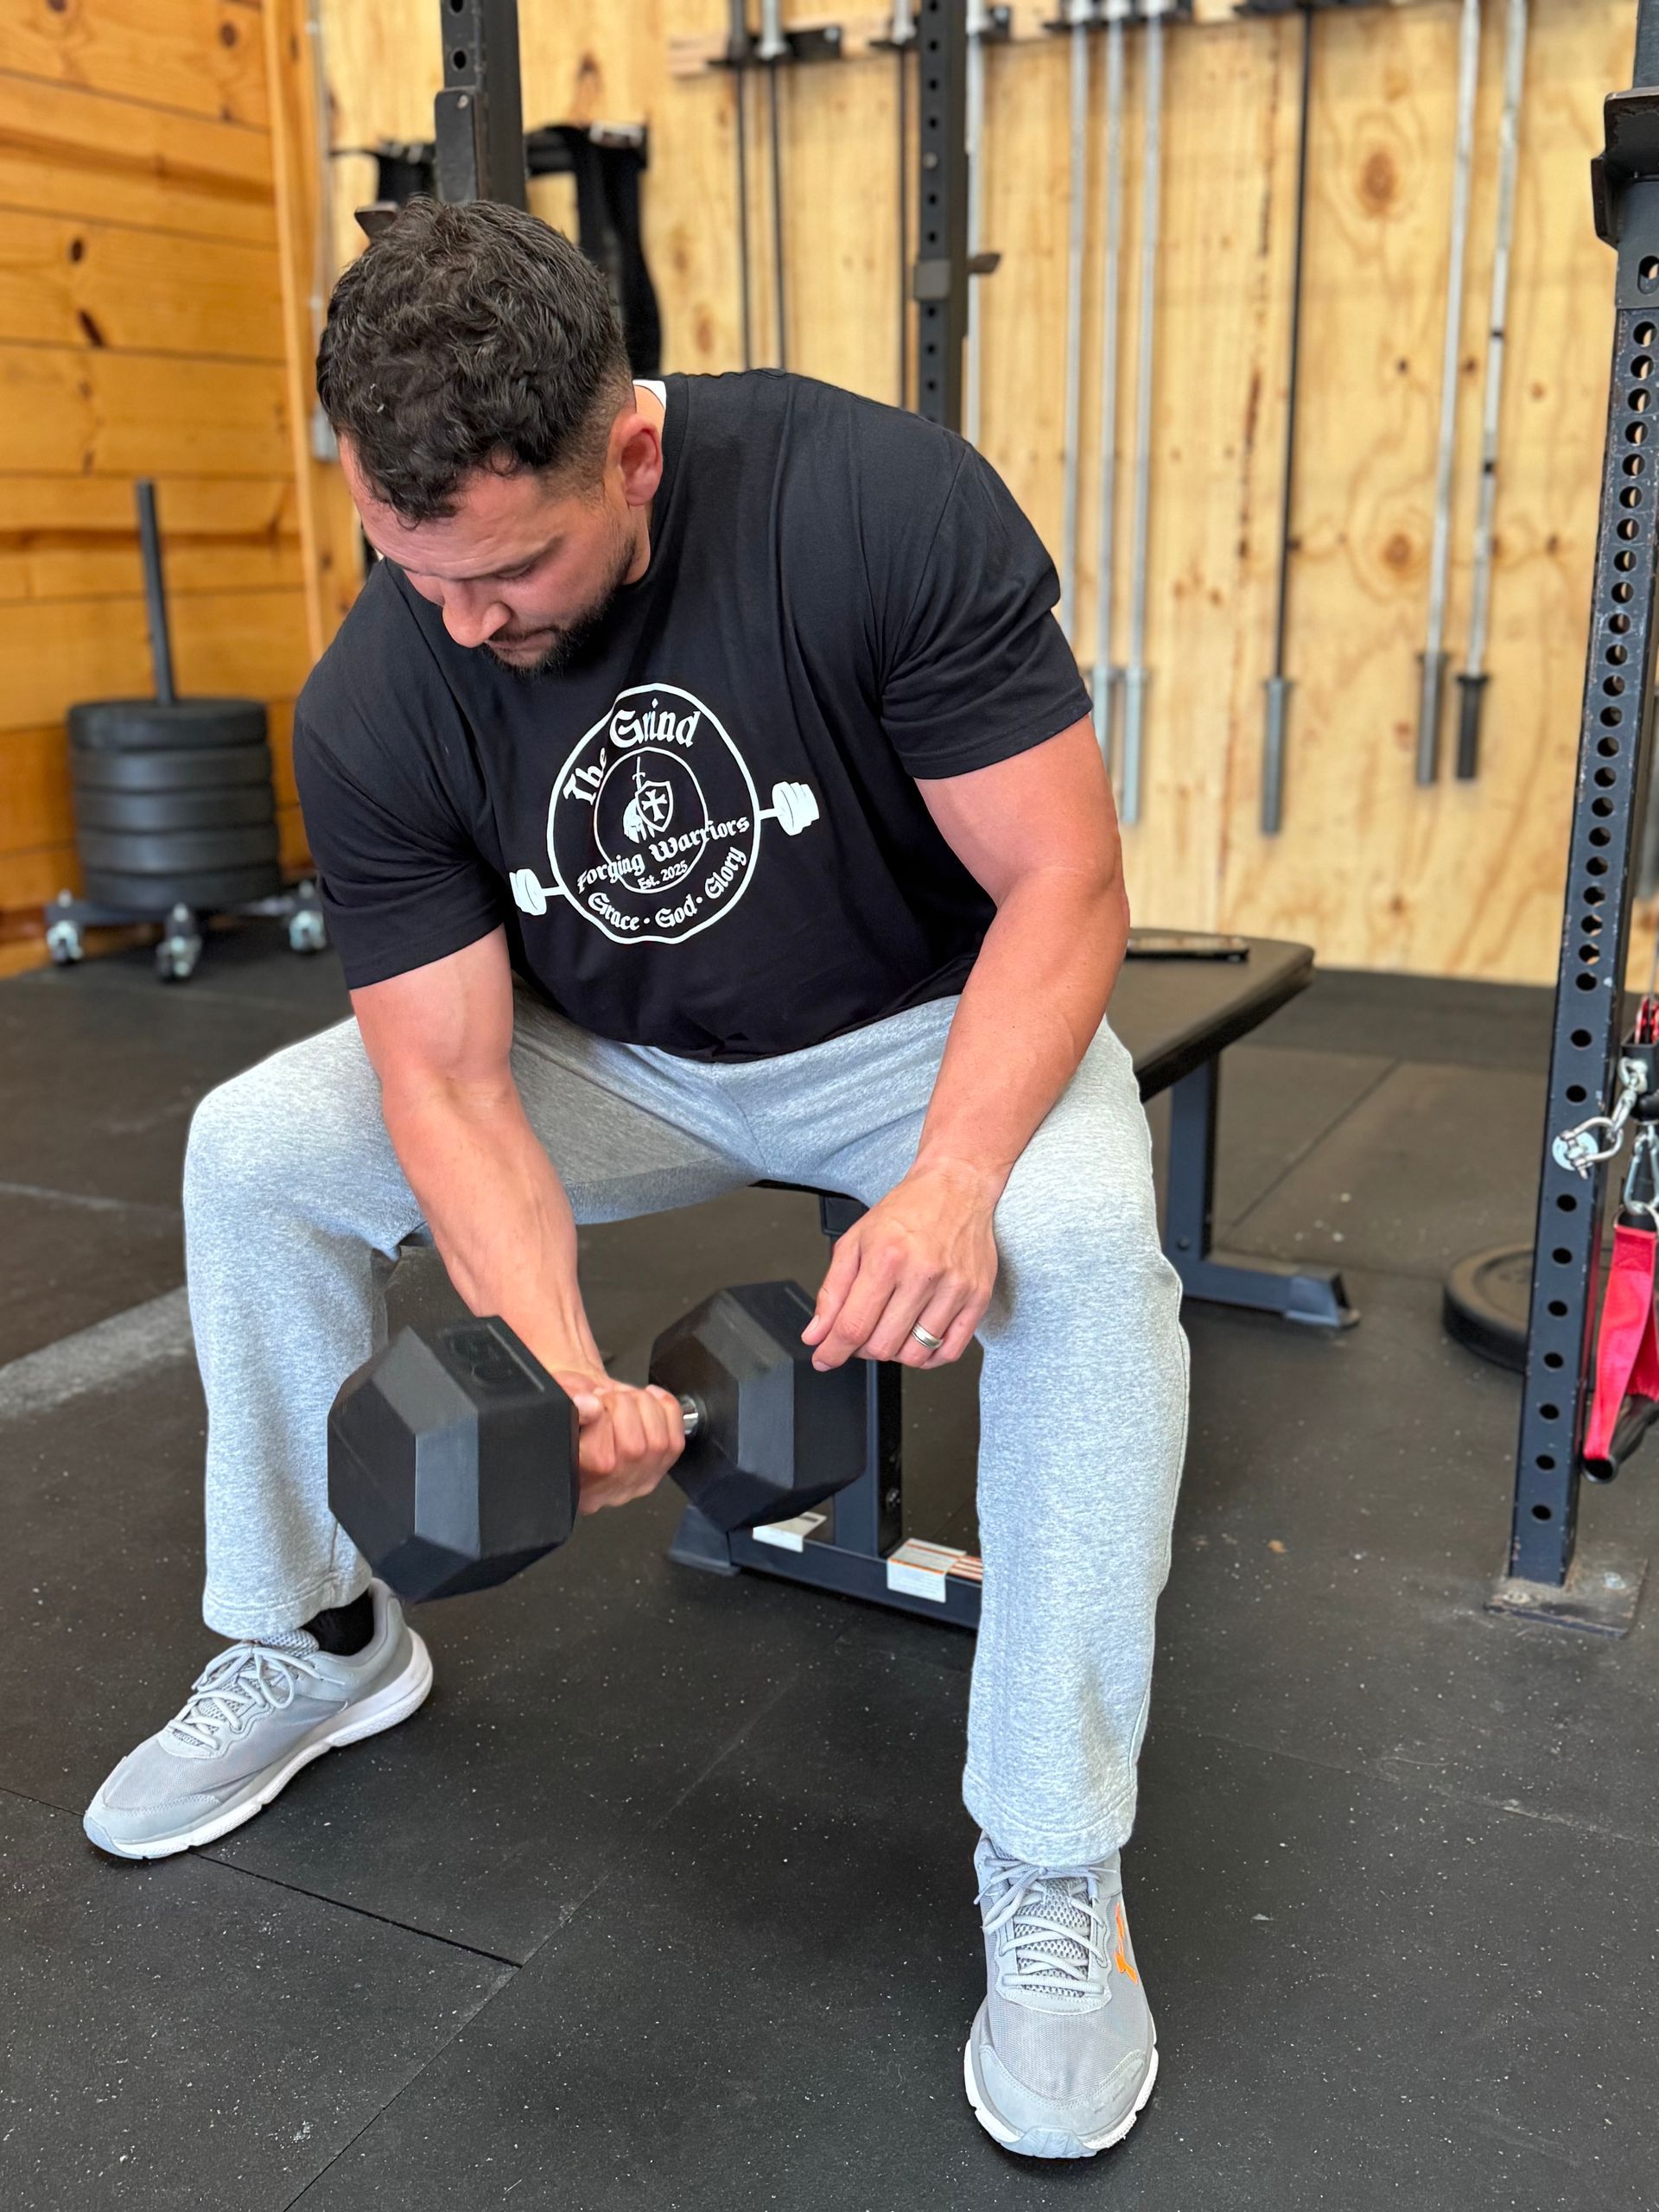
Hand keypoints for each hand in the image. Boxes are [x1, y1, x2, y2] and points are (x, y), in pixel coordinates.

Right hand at [550, 1371, 688, 1514]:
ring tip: (625, 1397)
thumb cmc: (568, 1408)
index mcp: (571, 1478)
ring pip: (657, 1443)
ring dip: (644, 1406)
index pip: (600, 1460)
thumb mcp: (556, 1397)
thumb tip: (589, 1406)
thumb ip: (567, 1400)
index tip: (592, 1399)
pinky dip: (667, 1410)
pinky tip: (650, 1400)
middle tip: (607, 1396)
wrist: (583, 1410)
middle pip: (633, 1450)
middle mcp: (602, 1490)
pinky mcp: (656, 1472)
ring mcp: (633, 1484)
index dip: (601, 1419)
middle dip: (623, 1407)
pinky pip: (675, 1440)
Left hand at [800, 1161, 999, 1371]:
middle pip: (883, 1346)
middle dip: (862, 1349)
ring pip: (915, 1355)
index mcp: (887, 1257)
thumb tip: (817, 1334)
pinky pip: (950, 1351)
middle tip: (861, 1332)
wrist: (956, 1186)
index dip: (833, 1351)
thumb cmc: (907, 1211)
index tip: (825, 1358)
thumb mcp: (855, 1241)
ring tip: (890, 1329)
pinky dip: (929, 1357)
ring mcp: (954, 1288)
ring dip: (895, 1353)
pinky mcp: (977, 1297)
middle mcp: (923, 1274)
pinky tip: (917, 1338)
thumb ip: (832, 1291)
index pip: (853, 1326)